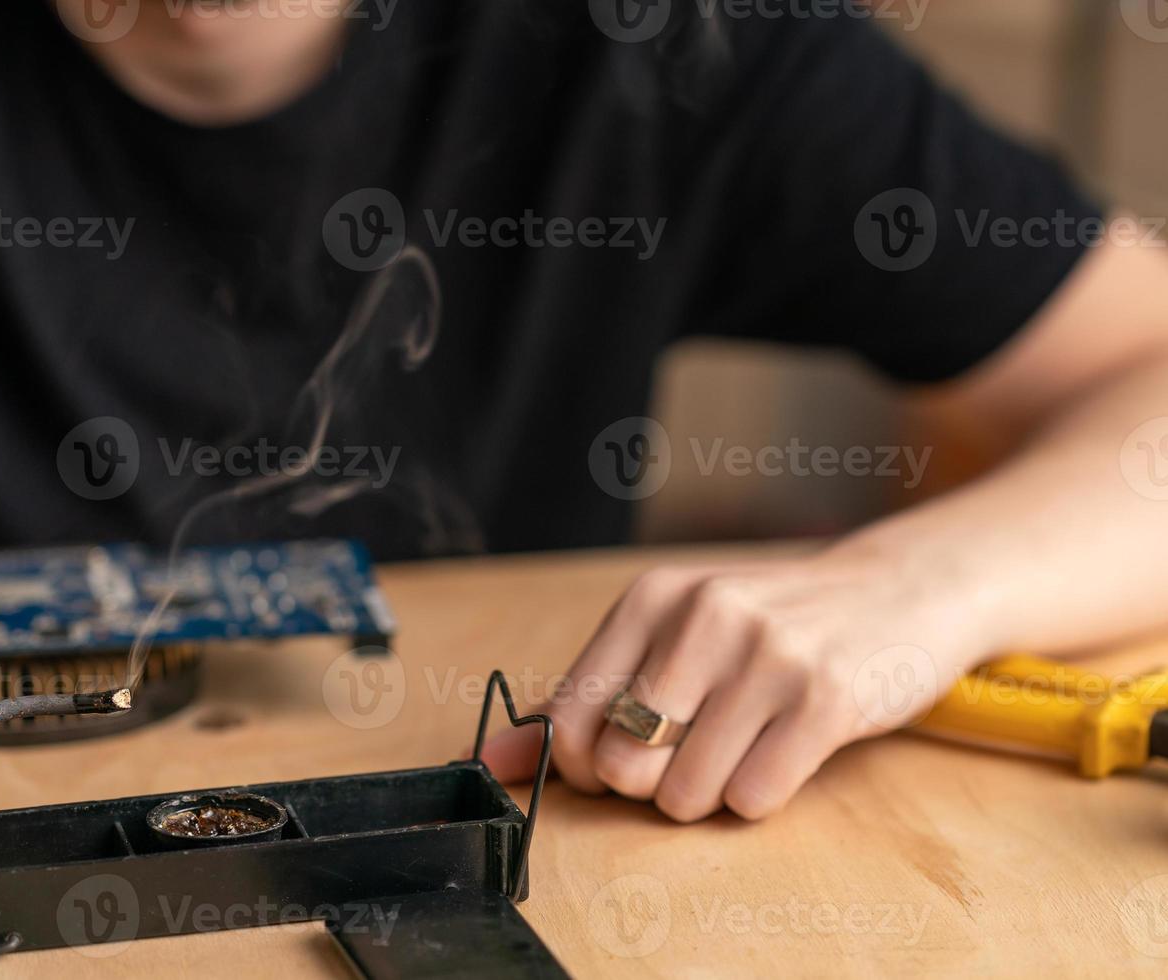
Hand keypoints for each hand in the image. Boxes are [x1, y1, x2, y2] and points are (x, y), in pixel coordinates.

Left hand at [482, 546, 993, 821]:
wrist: (899, 591)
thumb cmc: (771, 624)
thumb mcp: (675, 635)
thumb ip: (586, 696)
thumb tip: (493, 757)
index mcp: (653, 597)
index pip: (569, 719)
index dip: (587, 764)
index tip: (621, 757)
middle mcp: (704, 616)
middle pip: (623, 764)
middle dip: (653, 783)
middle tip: (696, 749)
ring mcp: (768, 655)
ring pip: (686, 791)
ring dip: (709, 795)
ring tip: (744, 748)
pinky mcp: (827, 698)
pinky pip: (753, 799)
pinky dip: (759, 798)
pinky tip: (782, 754)